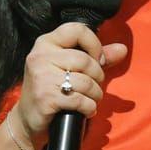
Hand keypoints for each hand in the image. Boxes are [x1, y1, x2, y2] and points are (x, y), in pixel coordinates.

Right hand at [10, 22, 127, 147]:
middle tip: (93, 86)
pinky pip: (80, 100)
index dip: (94, 44)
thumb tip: (122, 49)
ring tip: (90, 99)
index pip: (77, 29)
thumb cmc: (52, 89)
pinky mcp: (45, 98)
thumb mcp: (72, 68)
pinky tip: (85, 110)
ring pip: (85, 81)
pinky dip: (89, 107)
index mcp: (46, 43)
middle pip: (85, 60)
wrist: (27, 120)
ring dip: (95, 94)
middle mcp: (40, 56)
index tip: (97, 59)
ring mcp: (41, 77)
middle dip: (97, 76)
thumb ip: (97, 57)